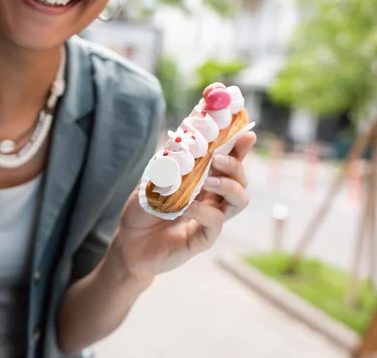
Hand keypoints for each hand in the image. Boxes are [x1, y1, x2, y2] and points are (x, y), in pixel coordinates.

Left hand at [113, 132, 256, 282]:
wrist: (129, 241)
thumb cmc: (143, 208)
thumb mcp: (153, 179)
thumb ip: (171, 162)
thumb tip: (186, 140)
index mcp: (204, 181)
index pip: (229, 162)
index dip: (240, 148)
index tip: (247, 135)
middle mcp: (212, 198)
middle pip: (240, 180)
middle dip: (235, 165)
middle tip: (217, 159)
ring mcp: (210, 218)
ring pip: (239, 201)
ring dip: (227, 186)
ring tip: (207, 181)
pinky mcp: (204, 238)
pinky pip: (215, 222)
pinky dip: (204, 211)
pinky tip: (187, 207)